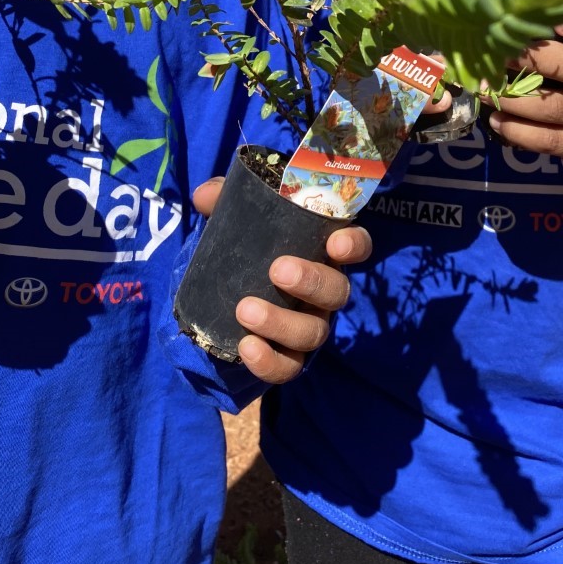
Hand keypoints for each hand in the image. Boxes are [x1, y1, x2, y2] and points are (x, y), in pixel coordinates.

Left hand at [193, 177, 372, 382]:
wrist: (227, 290)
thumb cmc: (247, 243)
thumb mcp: (237, 215)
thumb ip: (224, 198)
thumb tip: (206, 195)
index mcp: (322, 251)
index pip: (356, 245)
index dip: (354, 244)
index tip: (337, 242)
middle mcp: (325, 290)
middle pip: (337, 292)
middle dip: (312, 282)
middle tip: (277, 270)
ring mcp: (310, 325)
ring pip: (314, 333)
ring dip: (282, 323)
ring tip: (245, 310)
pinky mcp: (289, 356)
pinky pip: (289, 367)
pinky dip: (270, 362)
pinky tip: (247, 347)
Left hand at [489, 11, 562, 211]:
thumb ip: (561, 39)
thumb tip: (509, 27)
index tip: (558, 26)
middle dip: (535, 61)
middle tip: (501, 57)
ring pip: (558, 107)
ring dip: (517, 100)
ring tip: (489, 92)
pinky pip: (552, 139)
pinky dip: (519, 131)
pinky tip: (497, 120)